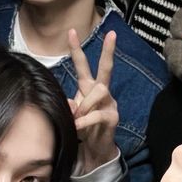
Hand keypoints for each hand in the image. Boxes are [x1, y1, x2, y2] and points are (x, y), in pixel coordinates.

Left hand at [68, 28, 118, 173]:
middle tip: (112, 34)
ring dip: (85, 104)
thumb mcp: (71, 114)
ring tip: (76, 117)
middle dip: (108, 51)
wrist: (93, 151)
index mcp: (88, 87)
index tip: (71, 31)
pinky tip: (77, 126)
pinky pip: (97, 114)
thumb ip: (68, 104)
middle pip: (106, 68)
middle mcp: (101, 92)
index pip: (82, 65)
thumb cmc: (81, 128)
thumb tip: (69, 102)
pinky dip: (84, 120)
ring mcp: (109, 103)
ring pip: (99, 91)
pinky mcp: (112, 117)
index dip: (76, 48)